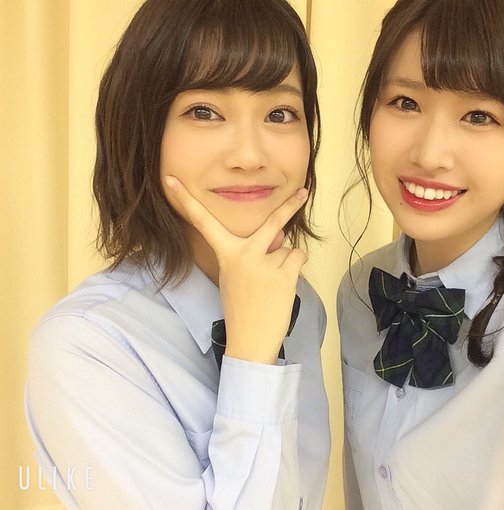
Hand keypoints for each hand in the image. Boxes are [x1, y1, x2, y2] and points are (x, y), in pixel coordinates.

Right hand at [165, 176, 308, 364]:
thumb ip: (254, 253)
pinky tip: (282, 286)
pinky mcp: (284, 275)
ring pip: (287, 247)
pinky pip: (297, 258)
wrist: (249, 341)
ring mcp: (265, 263)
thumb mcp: (236, 276)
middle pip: (272, 222)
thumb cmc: (241, 308)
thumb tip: (279, 236)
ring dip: (285, 261)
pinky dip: (295, 268)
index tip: (171, 179)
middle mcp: (244, 254)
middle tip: (304, 191)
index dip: (186, 200)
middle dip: (290, 205)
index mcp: (225, 254)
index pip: (203, 223)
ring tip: (272, 285)